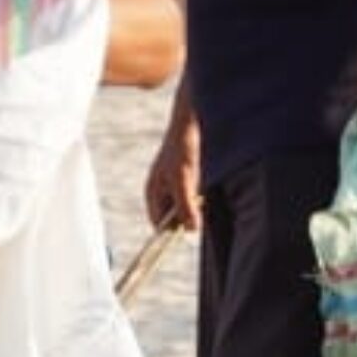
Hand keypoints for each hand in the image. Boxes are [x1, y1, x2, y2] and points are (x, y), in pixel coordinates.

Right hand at [143, 115, 200, 232]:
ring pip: (184, 209)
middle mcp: (160, 194)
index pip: (159, 225)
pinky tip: (203, 184)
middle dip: (186, 218)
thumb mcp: (184, 180)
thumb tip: (191, 230)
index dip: (173, 231)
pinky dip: (198, 197)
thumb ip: (186, 205)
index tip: (189, 229)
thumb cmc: (182, 150)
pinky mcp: (184, 183)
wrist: (189, 125)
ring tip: (199, 187)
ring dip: (194, 206)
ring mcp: (171, 188)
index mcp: (153, 194)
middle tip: (197, 202)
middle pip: (172, 219)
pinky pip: (191, 199)